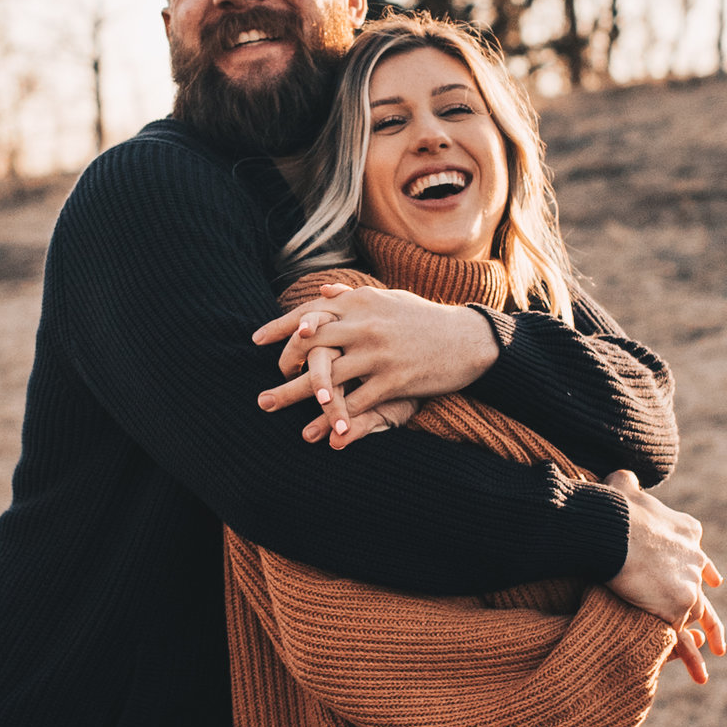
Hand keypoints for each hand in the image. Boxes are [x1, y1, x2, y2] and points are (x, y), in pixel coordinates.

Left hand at [253, 287, 498, 445]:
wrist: (470, 339)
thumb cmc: (427, 319)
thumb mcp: (390, 299)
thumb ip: (356, 297)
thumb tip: (325, 291)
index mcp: (361, 302)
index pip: (310, 312)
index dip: (280, 327)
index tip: (256, 340)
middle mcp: (365, 325)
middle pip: (310, 345)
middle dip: (283, 367)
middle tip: (266, 386)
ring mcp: (378, 353)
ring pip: (327, 378)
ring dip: (296, 397)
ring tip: (274, 408)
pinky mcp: (395, 380)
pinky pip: (358, 403)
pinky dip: (338, 420)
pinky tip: (323, 435)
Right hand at [604, 468, 726, 684]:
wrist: (613, 529)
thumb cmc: (613, 507)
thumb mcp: (623, 485)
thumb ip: (627, 483)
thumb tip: (620, 476)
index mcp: (687, 531)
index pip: (700, 555)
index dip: (706, 570)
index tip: (714, 582)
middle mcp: (695, 560)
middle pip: (704, 592)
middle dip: (711, 615)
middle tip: (718, 635)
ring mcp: (688, 586)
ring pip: (700, 619)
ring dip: (709, 640)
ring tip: (712, 659)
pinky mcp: (675, 609)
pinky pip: (682, 639)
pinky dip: (690, 659)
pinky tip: (700, 674)